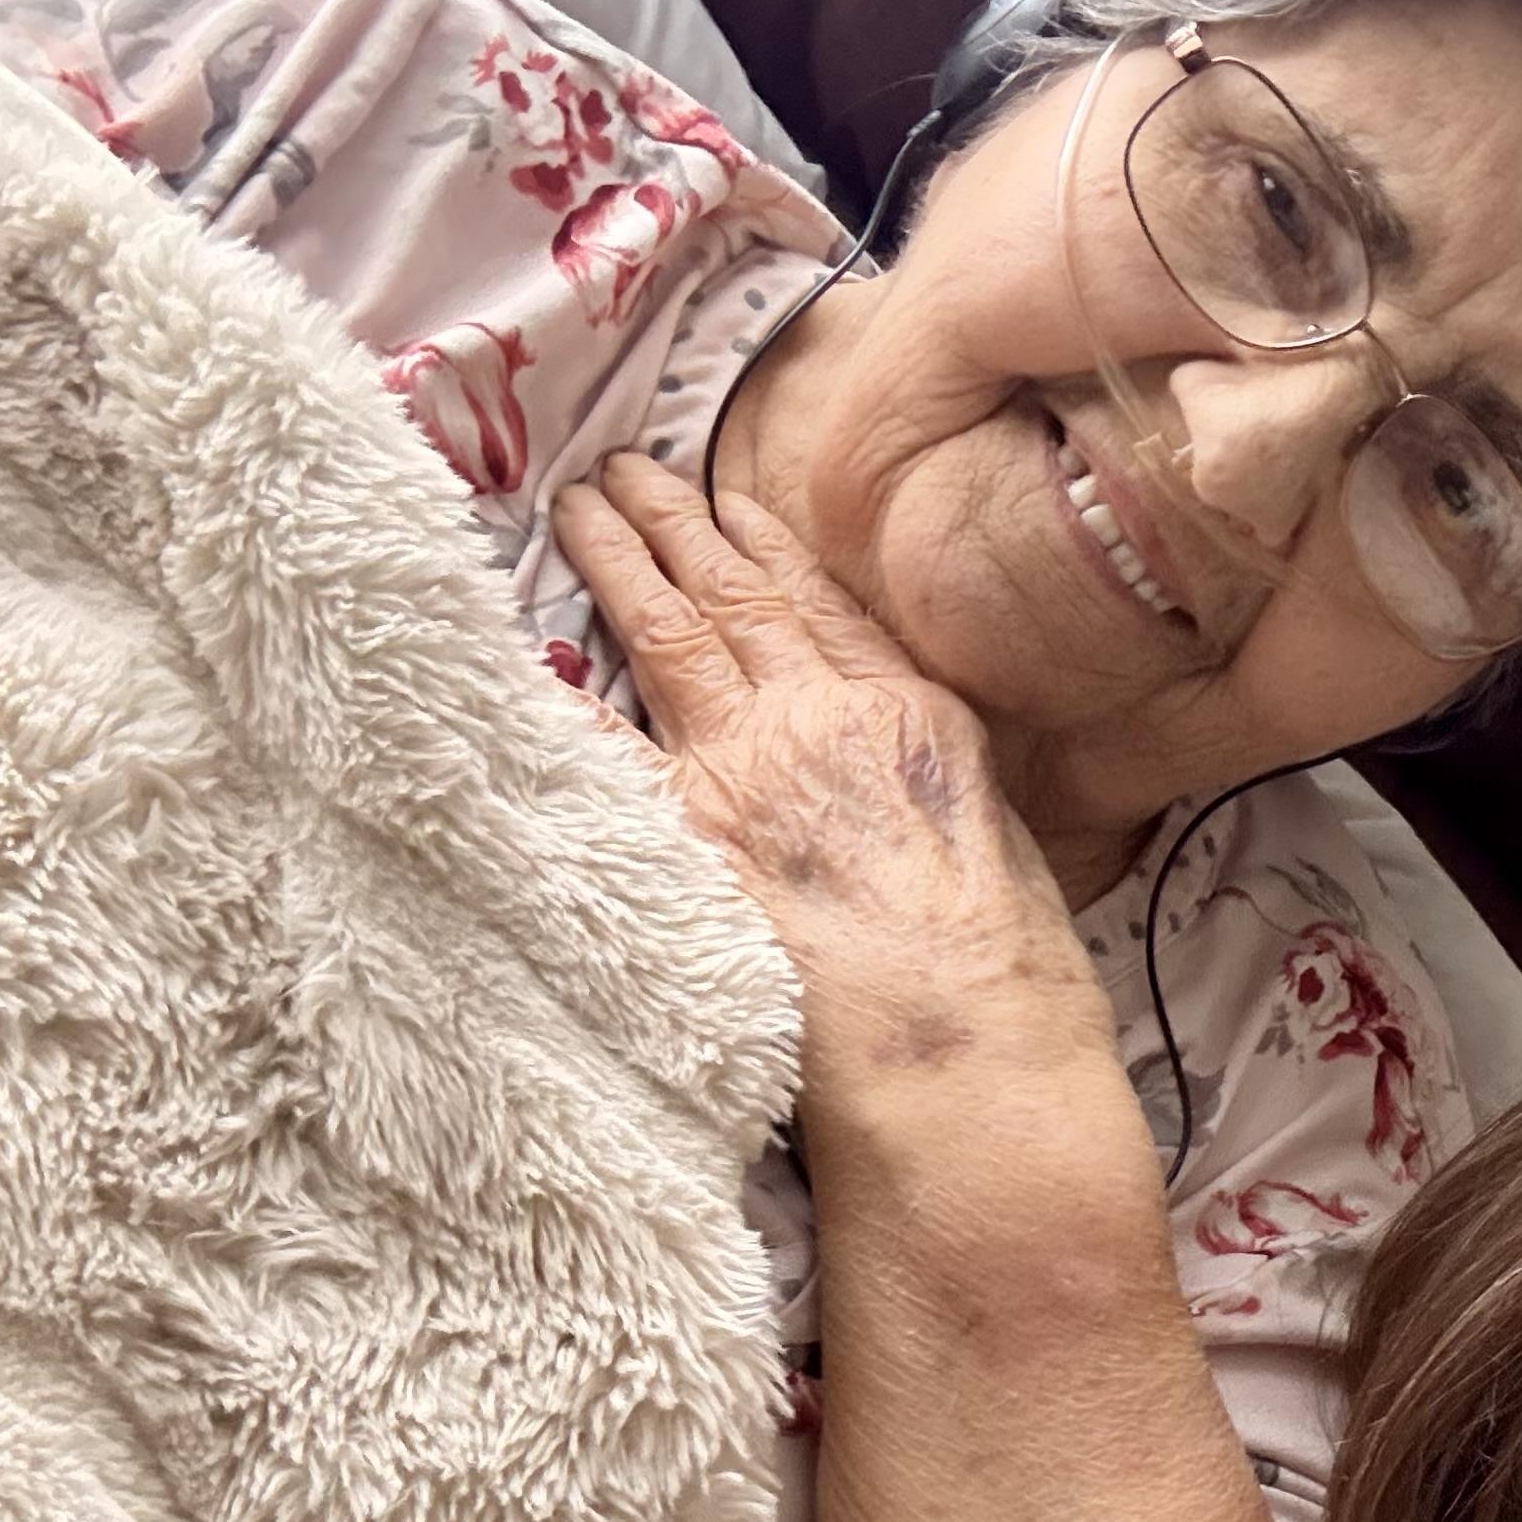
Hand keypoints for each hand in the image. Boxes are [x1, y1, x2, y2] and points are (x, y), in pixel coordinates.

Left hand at [552, 458, 1153, 1222]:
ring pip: (669, 635)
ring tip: (579, 510)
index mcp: (911, 716)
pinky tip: (517, 654)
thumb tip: (912, 802)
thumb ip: (940, 796)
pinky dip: (557, 696)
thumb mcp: (1003, 847)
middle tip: (624, 475)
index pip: (821, 608)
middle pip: (733, 600)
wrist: (966, 1046)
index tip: (727, 504)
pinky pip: (599, 747)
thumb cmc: (1004, 980)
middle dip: (674, 525)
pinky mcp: (687, 834)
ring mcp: (748, 767)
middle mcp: (824, 717)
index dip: (765, 548)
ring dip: (618, 562)